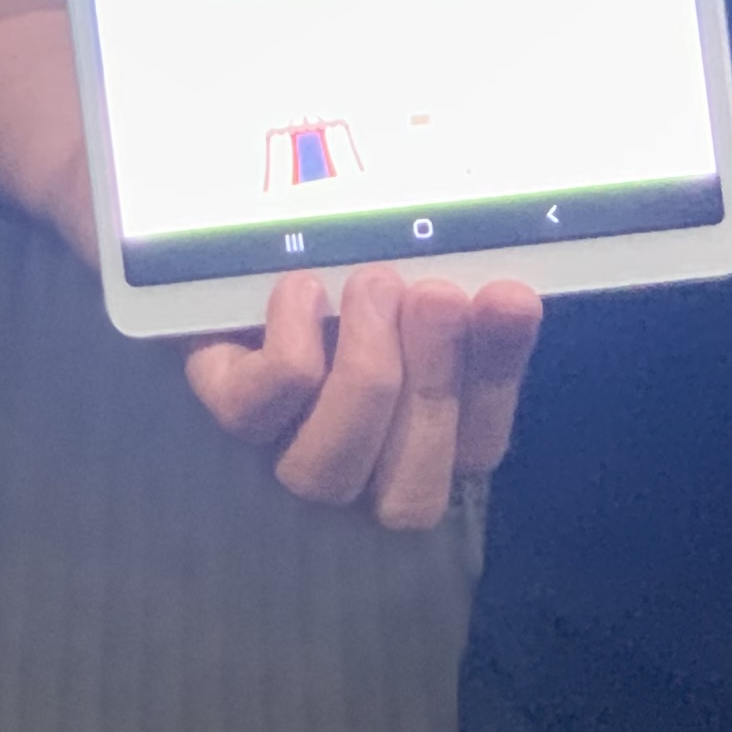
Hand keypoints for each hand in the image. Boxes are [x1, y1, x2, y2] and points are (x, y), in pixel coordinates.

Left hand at [187, 265, 542, 530]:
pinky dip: (290, 348)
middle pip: (410, 496)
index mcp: (416, 440)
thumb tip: (503, 291)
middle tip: (436, 295)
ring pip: (327, 475)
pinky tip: (304, 290)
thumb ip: (454, 293)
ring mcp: (280, 449)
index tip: (510, 298)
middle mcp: (352, 469)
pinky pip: (254, 411)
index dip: (494, 378)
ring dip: (367, 375)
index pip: (476, 448)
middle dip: (433, 388)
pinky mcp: (222, 409)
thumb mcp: (408, 267)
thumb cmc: (347, 251)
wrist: (241, 235)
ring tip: (374, 286)